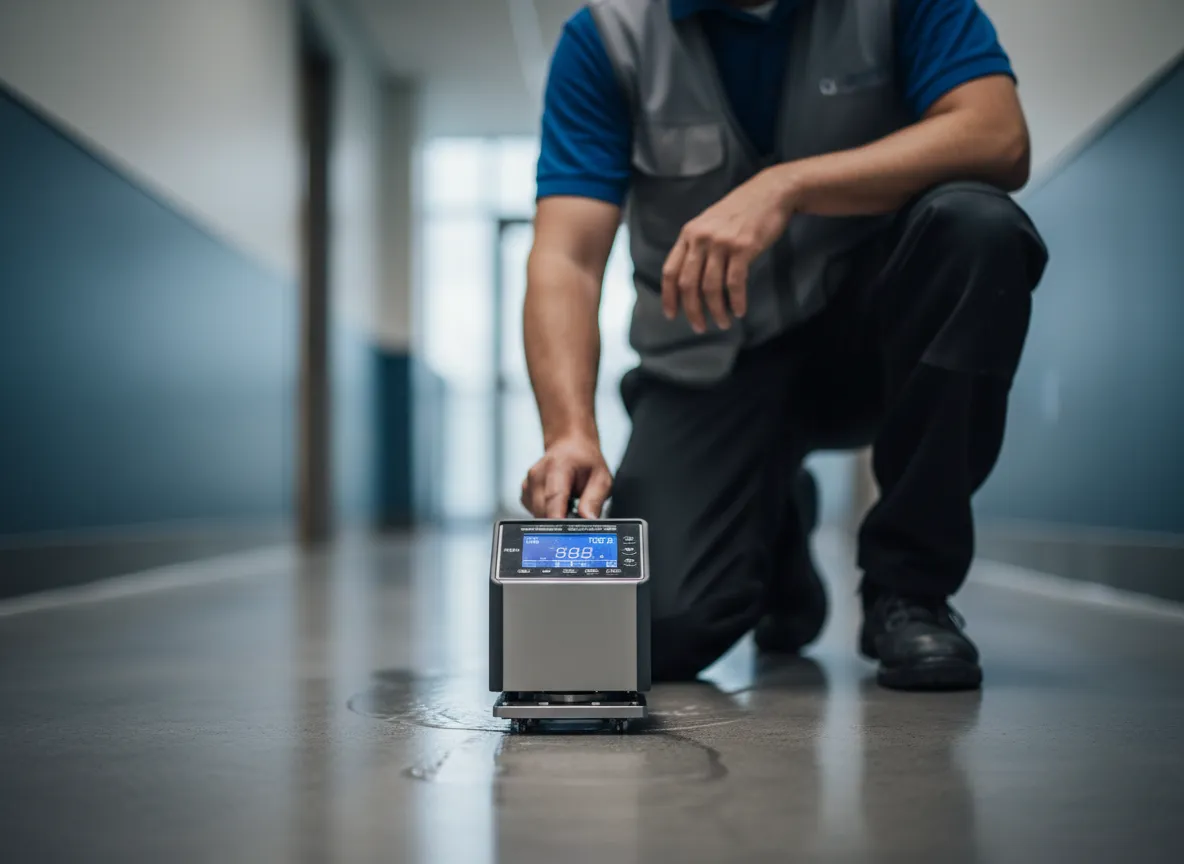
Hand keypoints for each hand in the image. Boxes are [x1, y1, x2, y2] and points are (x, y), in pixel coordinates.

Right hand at [521, 434, 612, 518]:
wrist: (569, 446)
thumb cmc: (585, 461)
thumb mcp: (601, 478)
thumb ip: (594, 500)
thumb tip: (588, 520)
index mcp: (557, 467)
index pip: (553, 499)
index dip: (558, 520)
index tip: (564, 536)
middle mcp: (537, 475)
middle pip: (543, 512)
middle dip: (561, 523)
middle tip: (578, 517)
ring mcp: (528, 484)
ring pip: (538, 515)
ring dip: (554, 517)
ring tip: (569, 504)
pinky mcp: (525, 492)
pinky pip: (535, 513)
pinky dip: (548, 513)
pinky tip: (559, 503)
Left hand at [661, 165, 797, 332]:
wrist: (770, 192)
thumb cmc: (740, 211)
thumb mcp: (709, 223)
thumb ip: (696, 246)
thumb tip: (689, 279)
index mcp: (688, 234)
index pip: (670, 271)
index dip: (669, 297)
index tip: (672, 315)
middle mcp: (700, 238)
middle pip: (688, 284)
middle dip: (692, 310)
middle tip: (700, 327)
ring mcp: (721, 243)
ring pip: (711, 287)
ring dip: (716, 310)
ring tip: (723, 322)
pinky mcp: (743, 248)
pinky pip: (735, 283)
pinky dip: (736, 301)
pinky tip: (739, 311)